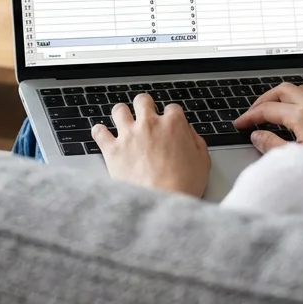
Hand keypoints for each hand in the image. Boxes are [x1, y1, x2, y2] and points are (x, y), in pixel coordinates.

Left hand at [91, 93, 209, 197]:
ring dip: (121, 114)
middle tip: (145, 116)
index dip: (171, 117)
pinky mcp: (112, 149)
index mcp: (173, 125)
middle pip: (143, 101)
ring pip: (119, 110)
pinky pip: (99, 132)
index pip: (172, 108)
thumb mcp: (203, 162)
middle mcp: (149, 124)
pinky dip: (100, 132)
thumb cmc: (183, 185)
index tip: (169, 125)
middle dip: (144, 106)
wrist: (161, 202)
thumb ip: (196, 141)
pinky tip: (103, 135)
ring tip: (123, 122)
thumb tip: (188, 133)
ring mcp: (129, 135)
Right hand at [233, 83, 302, 152]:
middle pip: (281, 90)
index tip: (240, 124)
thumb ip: (272, 145)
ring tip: (270, 110)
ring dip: (280, 97)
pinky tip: (293, 112)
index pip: (268, 109)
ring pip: (297, 89)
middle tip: (252, 113)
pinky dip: (296, 99)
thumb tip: (256, 135)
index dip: (250, 116)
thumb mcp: (296, 159)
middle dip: (263, 100)